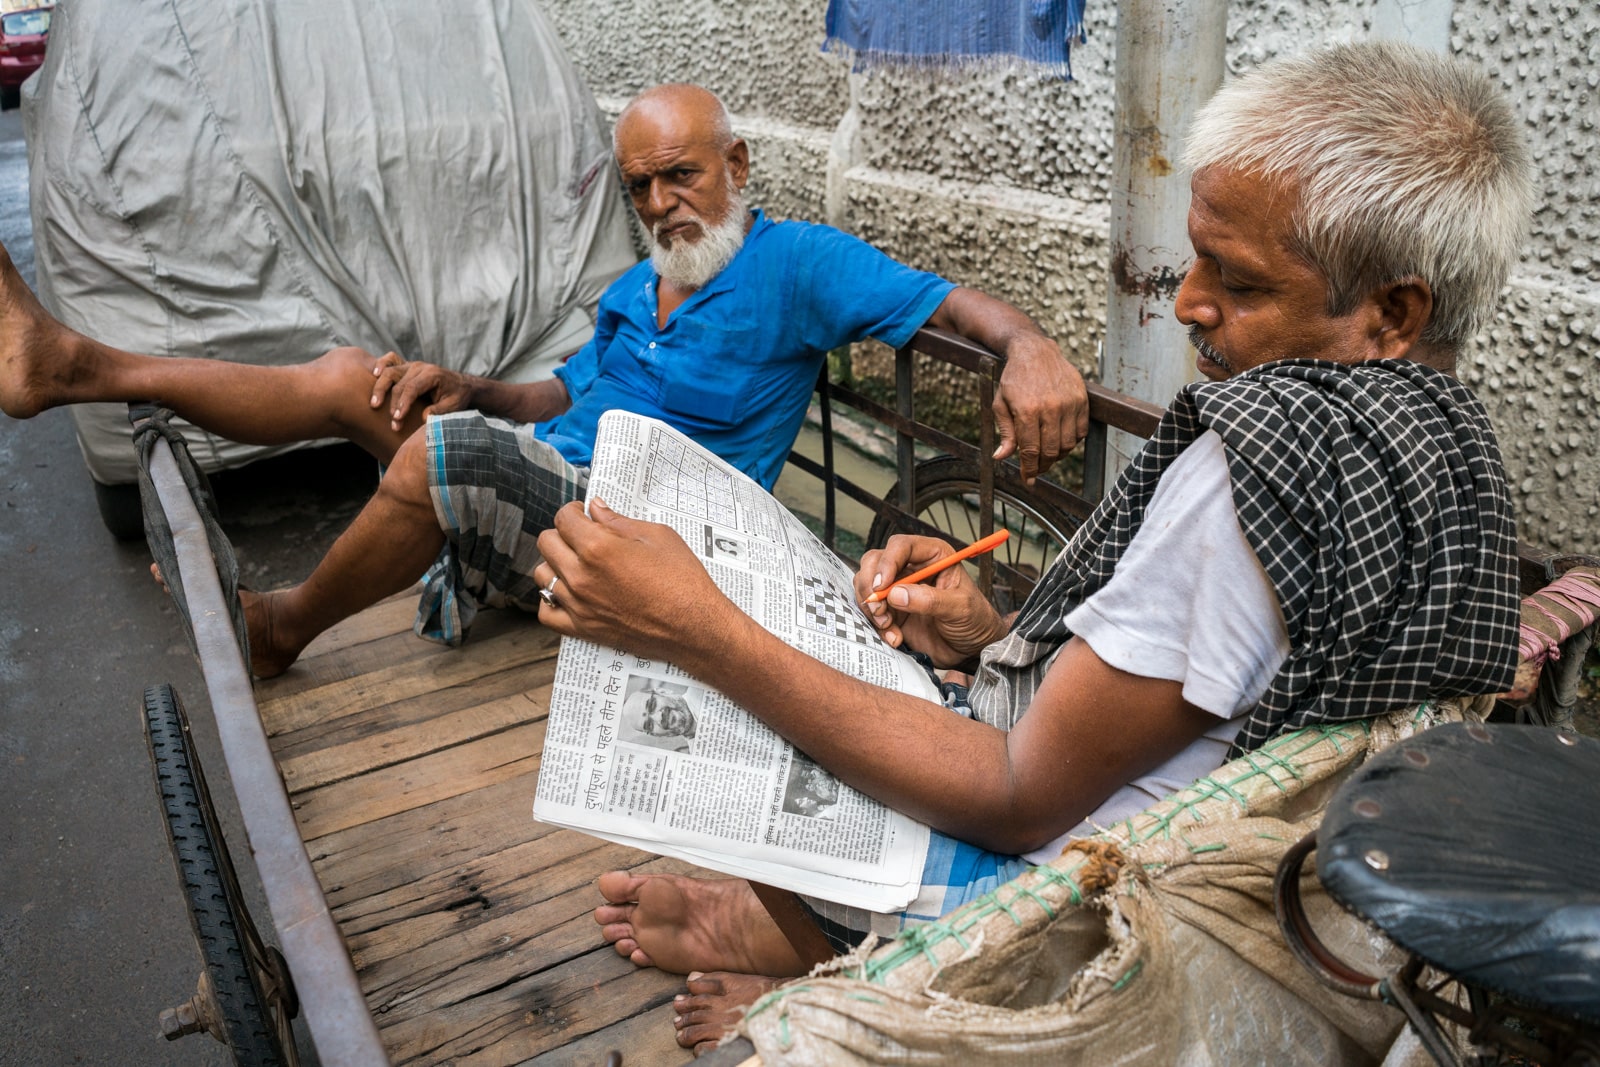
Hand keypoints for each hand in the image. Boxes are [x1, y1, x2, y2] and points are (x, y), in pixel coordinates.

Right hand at [370, 351, 479, 430]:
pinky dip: (381, 364)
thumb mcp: (454, 406)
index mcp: (432, 375)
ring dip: (380, 388)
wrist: (461, 385)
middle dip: (393, 403)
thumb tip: (423, 417)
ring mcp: (411, 365)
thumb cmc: (457, 396)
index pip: (412, 388)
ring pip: (390, 372)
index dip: (403, 404)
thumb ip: (440, 411)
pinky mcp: (406, 367)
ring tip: (374, 404)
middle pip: (399, 383)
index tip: (397, 419)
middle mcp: (420, 367)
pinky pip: (390, 359)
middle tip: (392, 422)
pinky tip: (374, 375)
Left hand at [532, 498, 732, 662]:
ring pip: (543, 574)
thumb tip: (597, 509)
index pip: (563, 519)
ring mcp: (579, 604)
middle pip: (547, 543)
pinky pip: (547, 612)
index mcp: (598, 548)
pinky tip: (568, 592)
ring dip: (556, 563)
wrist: (695, 626)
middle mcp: (582, 576)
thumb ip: (620, 522)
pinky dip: (551, 599)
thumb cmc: (683, 580)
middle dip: (563, 533)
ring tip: (577, 563)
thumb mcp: (657, 537)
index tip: (583, 513)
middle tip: (583, 536)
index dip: (573, 511)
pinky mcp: (583, 628)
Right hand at [856, 535, 1007, 666]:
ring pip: (867, 584)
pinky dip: (876, 625)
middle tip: (879, 609)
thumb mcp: (960, 608)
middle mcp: (911, 567)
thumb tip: (896, 594)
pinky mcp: (891, 609)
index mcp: (932, 556)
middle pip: (875, 561)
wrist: (970, 649)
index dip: (887, 563)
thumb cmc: (974, 620)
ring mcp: (898, 588)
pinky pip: (871, 610)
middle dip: (871, 585)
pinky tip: (895, 637)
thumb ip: (930, 600)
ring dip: (872, 607)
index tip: (882, 586)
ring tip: (888, 626)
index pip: (901, 546)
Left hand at [994, 334, 1088, 484]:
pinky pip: (1081, 431)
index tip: (1027, 479)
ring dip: (1057, 455)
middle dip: (1043, 466)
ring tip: (1047, 454)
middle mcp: (1050, 408)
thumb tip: (1001, 457)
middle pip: (1051, 451)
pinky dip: (1072, 441)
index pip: (1031, 451)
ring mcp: (1069, 403)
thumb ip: (1005, 432)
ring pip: (1068, 444)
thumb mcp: (1001, 404)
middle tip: (1036, 470)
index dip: (1029, 469)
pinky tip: (1060, 439)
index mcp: (1027, 411)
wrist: (1035, 351)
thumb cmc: (1014, 379)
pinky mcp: (1082, 399)